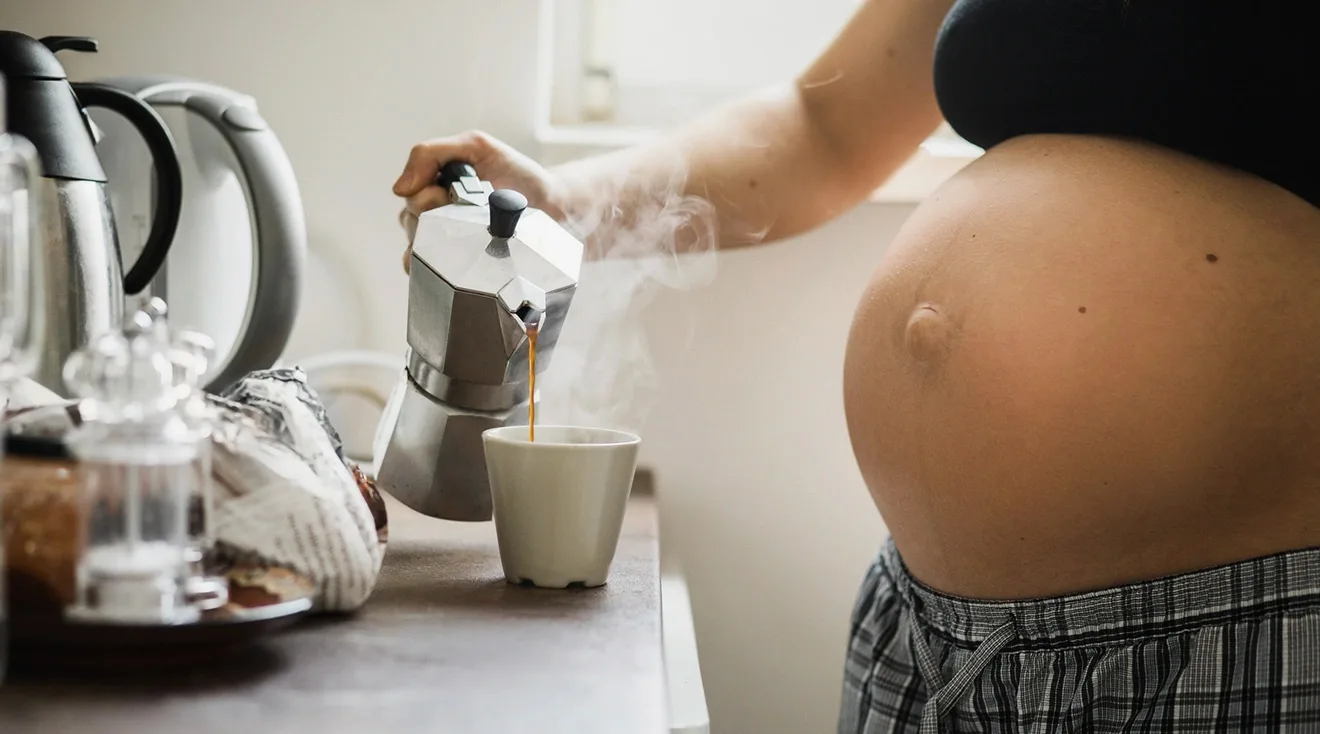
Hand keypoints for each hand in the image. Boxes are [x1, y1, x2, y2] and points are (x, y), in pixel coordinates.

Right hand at [393, 131, 559, 273]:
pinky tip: (449, 266)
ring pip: (415, 247)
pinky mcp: (452, 262)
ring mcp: (441, 237)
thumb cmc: (516, 175)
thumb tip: (399, 188)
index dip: (426, 198)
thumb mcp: (476, 147)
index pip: (410, 193)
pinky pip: (425, 270)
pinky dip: (430, 268)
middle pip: (410, 220)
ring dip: (436, 245)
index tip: (449, 196)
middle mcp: (431, 210)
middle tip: (465, 216)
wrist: (551, 207)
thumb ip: (432, 153)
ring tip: (468, 238)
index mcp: (433, 181)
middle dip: (435, 220)